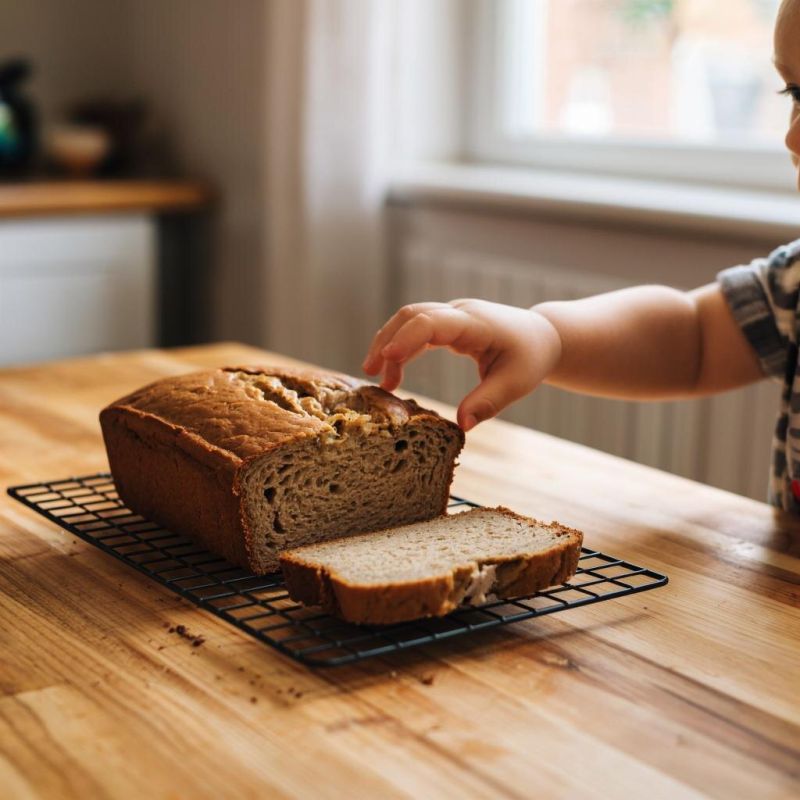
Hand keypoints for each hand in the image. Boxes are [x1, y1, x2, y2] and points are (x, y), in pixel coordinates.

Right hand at [362, 299, 561, 430]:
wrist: (542, 336)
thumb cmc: (530, 358)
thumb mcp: (516, 383)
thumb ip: (488, 402)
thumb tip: (462, 425)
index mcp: (476, 323)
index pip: (432, 322)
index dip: (407, 339)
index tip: (386, 360)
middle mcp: (459, 313)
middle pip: (412, 315)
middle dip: (387, 341)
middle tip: (370, 373)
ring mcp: (451, 315)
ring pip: (409, 319)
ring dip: (389, 344)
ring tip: (378, 380)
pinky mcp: (447, 324)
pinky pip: (415, 330)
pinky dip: (400, 349)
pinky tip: (393, 376)